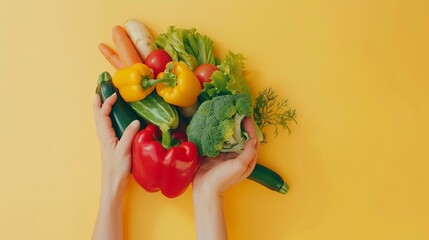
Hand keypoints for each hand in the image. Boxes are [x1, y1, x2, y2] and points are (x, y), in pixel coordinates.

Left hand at [93, 93, 139, 197]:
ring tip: (102, 102)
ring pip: (100, 121)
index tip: (115, 95)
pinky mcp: (109, 145)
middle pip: (97, 116)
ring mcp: (105, 140)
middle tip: (98, 92)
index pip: (103, 114)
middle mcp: (103, 136)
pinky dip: (105, 118)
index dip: (108, 103)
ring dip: (100, 110)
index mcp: (105, 135)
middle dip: (97, 104)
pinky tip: (110, 120)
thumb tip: (135, 121)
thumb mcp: (125, 150)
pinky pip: (104, 127)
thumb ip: (129, 134)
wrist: (112, 182)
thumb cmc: (117, 167)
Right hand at [192, 117, 258, 239]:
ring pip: (231, 138)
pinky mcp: (216, 154)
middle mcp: (238, 156)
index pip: (252, 141)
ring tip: (228, 117)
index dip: (251, 129)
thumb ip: (248, 153)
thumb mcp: (239, 166)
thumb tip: (254, 139)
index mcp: (247, 160)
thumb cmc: (223, 179)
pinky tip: (217, 126)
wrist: (205, 188)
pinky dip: (220, 134)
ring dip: (230, 129)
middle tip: (237, 114)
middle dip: (241, 126)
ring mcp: (226, 155)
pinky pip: (220, 141)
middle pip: (242, 138)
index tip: (246, 118)